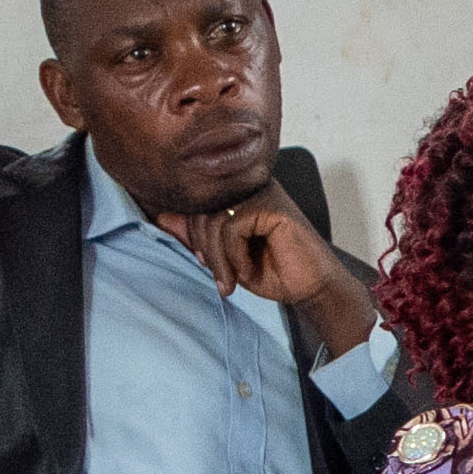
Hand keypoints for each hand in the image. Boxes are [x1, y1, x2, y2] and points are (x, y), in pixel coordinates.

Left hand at [186, 195, 377, 349]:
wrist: (311, 287)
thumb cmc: (273, 270)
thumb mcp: (224, 255)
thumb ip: (196, 236)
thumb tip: (161, 217)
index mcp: (238, 193)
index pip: (196, 202)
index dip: (191, 234)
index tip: (205, 263)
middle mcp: (249, 186)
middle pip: (201, 209)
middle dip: (203, 249)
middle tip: (219, 277)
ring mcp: (262, 192)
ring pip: (214, 219)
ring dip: (218, 257)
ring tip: (230, 280)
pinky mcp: (271, 205)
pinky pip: (233, 225)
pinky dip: (234, 254)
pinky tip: (247, 268)